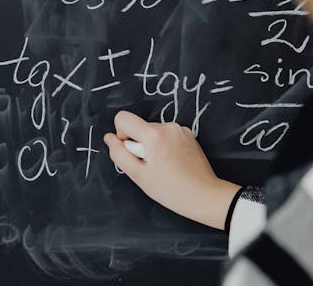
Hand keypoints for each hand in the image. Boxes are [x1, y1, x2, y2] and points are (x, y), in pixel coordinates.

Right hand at [103, 110, 240, 230]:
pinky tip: (172, 163)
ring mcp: (181, 129)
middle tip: (150, 166)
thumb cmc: (170, 189)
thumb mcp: (137, 175)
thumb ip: (119, 154)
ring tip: (162, 166)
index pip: (123, 118)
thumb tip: (110, 138)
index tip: (132, 151)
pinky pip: (166, 135)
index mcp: (154, 134)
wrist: (202, 194)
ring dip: (152, 146)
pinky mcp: (188, 134)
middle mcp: (169, 126)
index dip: (121, 135)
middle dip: (139, 144)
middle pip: (139, 127)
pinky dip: (164, 146)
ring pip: (153, 131)